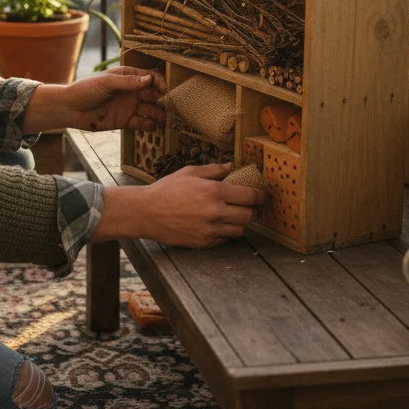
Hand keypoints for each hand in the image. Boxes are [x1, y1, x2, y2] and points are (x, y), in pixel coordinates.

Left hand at [50, 66, 166, 132]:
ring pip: (150, 108)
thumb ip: (128, 82)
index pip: (149, 77)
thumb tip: (149, 79)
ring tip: (164, 117)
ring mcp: (129, 106)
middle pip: (153, 93)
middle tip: (169, 104)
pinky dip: (149, 124)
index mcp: (127, 76)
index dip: (158, 82)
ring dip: (158, 112)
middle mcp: (131, 91)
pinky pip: (141, 122)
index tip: (164, 89)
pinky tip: (153, 126)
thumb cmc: (85, 90)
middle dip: (162, 98)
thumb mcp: (107, 82)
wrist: (70, 109)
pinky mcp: (125, 121)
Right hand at [142, 163, 265, 248]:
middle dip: (253, 210)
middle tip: (250, 206)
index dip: (261, 195)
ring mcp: (210, 230)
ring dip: (240, 223)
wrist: (146, 213)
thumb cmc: (166, 190)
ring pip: (240, 230)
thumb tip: (231, 166)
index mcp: (214, 192)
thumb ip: (213, 170)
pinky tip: (218, 224)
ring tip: (234, 215)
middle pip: (249, 216)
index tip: (262, 195)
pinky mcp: (203, 243)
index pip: (250, 196)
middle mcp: (215, 212)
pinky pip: (224, 240)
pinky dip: (226, 233)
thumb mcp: (189, 172)